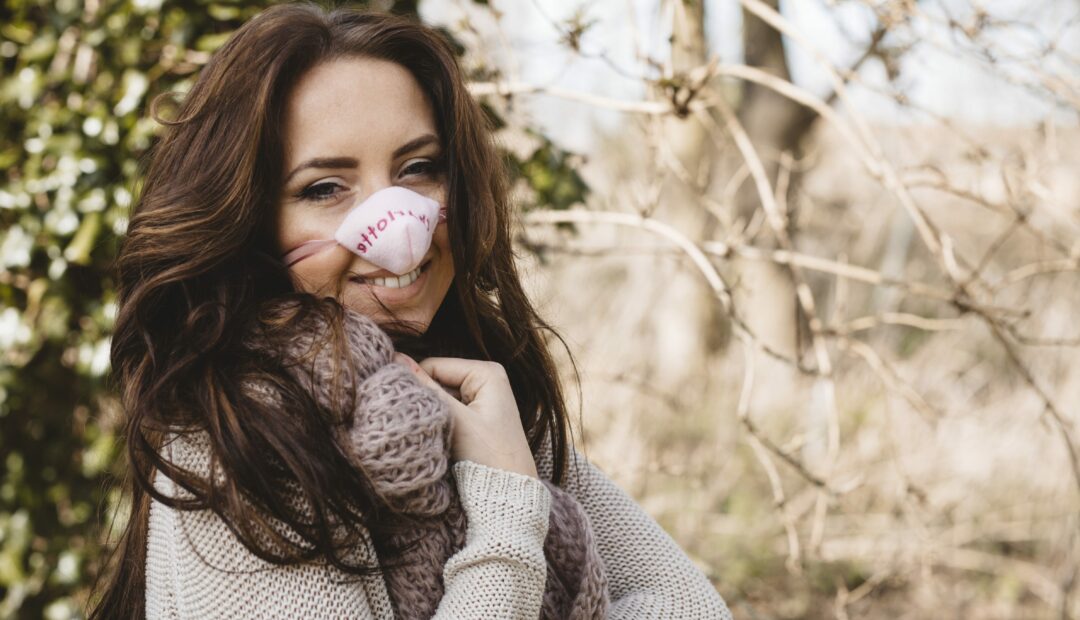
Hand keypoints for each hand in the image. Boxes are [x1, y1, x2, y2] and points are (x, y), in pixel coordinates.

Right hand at [394, 353, 537, 478]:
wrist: (509, 494)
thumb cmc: (489, 455)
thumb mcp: (456, 419)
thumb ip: (426, 388)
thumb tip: (395, 359)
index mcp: (487, 372)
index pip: (435, 366)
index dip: (416, 384)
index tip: (403, 406)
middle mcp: (485, 380)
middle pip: (437, 381)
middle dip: (425, 400)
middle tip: (419, 422)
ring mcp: (481, 400)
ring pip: (439, 399)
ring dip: (431, 414)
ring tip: (431, 433)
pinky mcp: (476, 419)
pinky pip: (447, 412)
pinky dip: (439, 424)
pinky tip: (439, 438)